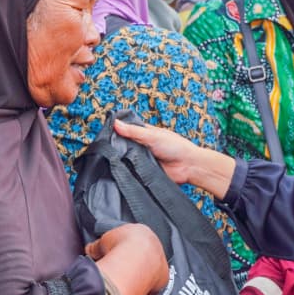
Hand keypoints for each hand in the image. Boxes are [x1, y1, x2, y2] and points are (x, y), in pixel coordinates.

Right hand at [88, 223, 169, 294]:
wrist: (133, 258)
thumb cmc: (118, 246)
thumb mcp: (103, 242)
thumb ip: (98, 246)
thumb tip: (90, 250)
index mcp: (142, 231)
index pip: (134, 240)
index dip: (125, 249)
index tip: (118, 257)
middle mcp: (155, 243)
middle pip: (145, 254)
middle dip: (135, 263)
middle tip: (122, 271)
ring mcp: (161, 260)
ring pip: (152, 268)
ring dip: (142, 275)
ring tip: (128, 282)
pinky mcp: (164, 276)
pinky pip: (155, 283)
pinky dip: (147, 288)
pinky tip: (137, 291)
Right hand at [113, 118, 235, 198]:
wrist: (189, 167)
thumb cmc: (176, 147)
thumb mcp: (153, 136)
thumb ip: (133, 131)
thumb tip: (116, 123)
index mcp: (145, 133)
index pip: (126, 130)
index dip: (116, 131)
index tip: (104, 132)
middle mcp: (143, 146)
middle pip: (124, 145)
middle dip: (117, 146)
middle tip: (106, 147)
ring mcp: (143, 159)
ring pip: (126, 158)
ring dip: (122, 159)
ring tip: (112, 158)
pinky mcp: (144, 171)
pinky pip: (132, 170)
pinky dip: (128, 170)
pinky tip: (122, 169)